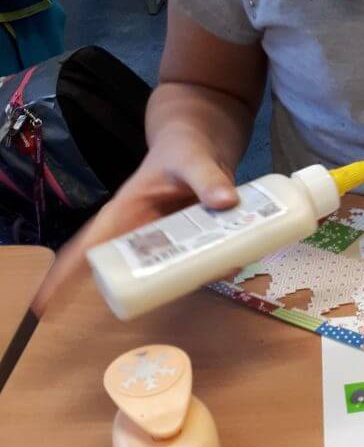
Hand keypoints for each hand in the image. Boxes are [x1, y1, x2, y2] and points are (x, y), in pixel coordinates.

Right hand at [31, 127, 238, 316]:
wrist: (205, 139)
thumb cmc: (184, 147)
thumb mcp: (192, 159)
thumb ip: (208, 179)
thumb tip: (226, 202)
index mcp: (124, 214)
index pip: (87, 248)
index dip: (64, 278)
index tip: (44, 306)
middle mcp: (141, 232)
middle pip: (129, 271)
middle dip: (143, 289)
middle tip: (165, 296)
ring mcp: (167, 240)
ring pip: (169, 271)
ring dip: (191, 277)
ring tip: (220, 267)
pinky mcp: (192, 241)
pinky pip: (197, 262)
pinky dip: (214, 265)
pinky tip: (234, 260)